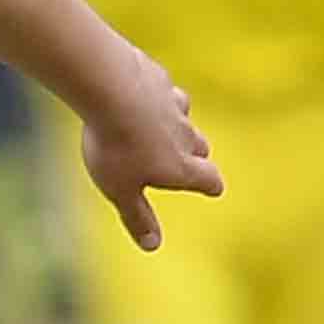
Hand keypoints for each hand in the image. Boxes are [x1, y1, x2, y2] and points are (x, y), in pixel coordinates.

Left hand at [78, 55, 220, 250]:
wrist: (110, 87)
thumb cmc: (115, 145)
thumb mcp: (120, 191)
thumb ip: (137, 217)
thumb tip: (153, 246)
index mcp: (181, 166)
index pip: (209, 178)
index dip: (210, 184)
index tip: (214, 188)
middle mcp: (184, 134)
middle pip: (201, 146)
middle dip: (196, 155)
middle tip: (189, 159)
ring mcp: (173, 103)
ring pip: (184, 115)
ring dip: (177, 122)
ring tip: (161, 126)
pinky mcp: (157, 76)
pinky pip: (163, 87)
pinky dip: (155, 93)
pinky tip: (139, 92)